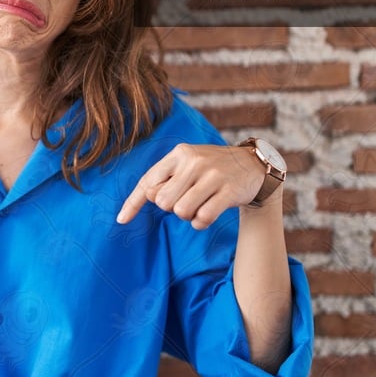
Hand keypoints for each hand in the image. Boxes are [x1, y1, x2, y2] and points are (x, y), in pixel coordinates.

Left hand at [116, 144, 267, 230]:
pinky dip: (200, 223)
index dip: (133, 203)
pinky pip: (202, 217)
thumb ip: (167, 179)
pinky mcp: (229, 191)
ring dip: (187, 216)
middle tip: (186, 200)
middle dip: (170, 208)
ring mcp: (213, 176)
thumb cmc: (211, 169)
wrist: (253, 165)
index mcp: (179, 153)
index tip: (121, 220)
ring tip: (198, 206)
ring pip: (181, 210)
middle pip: (163, 201)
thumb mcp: (187, 165)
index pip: (148, 181)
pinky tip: (206, 215)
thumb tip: (149, 197)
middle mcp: (194, 161)